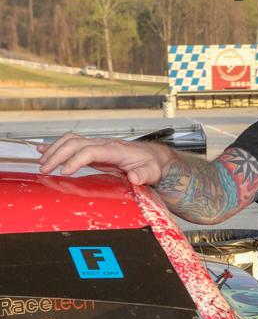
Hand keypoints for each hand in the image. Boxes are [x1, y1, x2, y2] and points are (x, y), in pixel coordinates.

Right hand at [38, 133, 171, 185]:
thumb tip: (134, 177)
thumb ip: (143, 174)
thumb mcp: (152, 171)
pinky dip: (56, 145)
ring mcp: (98, 145)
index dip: (76, 159)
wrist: (153, 157)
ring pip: (71, 141)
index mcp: (116, 150)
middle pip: (76, 144)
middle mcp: (104, 144)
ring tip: (42, 163)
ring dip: (54, 150)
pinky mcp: (94, 149)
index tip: (65, 171)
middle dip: (58, 155)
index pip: (90, 150)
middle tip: (45, 169)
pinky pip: (72, 143)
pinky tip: (43, 150)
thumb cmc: (152, 164)